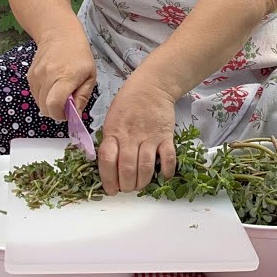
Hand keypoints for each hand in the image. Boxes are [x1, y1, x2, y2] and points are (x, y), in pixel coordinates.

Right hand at [27, 32, 95, 121]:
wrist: (60, 35)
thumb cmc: (79, 55)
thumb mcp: (90, 75)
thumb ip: (83, 96)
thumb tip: (76, 115)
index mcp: (65, 77)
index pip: (54, 105)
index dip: (60, 115)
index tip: (68, 113)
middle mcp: (47, 77)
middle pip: (45, 108)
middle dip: (55, 112)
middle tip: (65, 105)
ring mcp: (36, 76)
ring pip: (38, 103)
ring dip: (49, 104)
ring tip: (59, 93)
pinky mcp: (30, 75)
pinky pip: (35, 94)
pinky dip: (43, 96)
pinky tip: (52, 87)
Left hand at [98, 77, 177, 194]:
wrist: (151, 87)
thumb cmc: (128, 103)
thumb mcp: (111, 119)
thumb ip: (110, 141)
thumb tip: (108, 166)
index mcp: (114, 132)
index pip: (107, 160)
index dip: (108, 179)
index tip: (111, 190)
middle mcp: (130, 136)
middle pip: (127, 168)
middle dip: (126, 185)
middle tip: (127, 189)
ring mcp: (149, 136)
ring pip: (146, 166)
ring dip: (142, 182)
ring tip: (140, 186)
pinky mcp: (166, 135)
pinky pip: (168, 157)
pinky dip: (166, 170)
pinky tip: (163, 176)